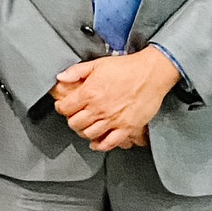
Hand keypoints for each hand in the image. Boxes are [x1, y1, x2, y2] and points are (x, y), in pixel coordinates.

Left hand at [53, 49, 179, 152]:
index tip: (64, 106)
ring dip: (83, 132)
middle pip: (75, 123)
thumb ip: (76, 71)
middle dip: (71, 120)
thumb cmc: (126, 67)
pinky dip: (100, 145)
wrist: (151, 73)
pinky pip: (110, 143)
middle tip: (74, 117)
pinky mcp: (127, 127)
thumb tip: (60, 77)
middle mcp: (99, 108)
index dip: (61, 107)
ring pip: (89, 134)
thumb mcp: (97, 64)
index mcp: (89, 93)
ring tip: (85, 127)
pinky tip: (96, 143)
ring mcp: (113, 120)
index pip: (65, 108)